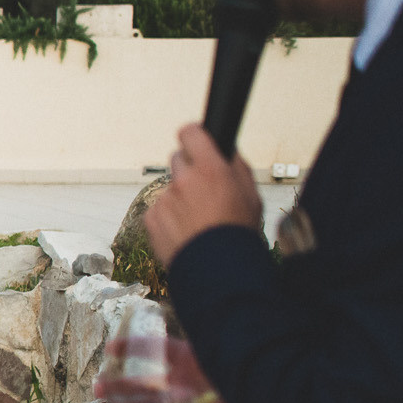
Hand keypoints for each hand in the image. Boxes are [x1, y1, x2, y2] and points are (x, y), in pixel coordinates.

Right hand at [97, 336, 247, 402]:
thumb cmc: (245, 371)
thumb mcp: (211, 356)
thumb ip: (183, 353)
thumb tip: (153, 341)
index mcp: (192, 360)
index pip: (158, 350)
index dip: (135, 347)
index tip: (111, 348)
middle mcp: (190, 383)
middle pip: (149, 386)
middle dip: (122, 388)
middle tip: (98, 389)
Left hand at [147, 124, 264, 269]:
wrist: (216, 269)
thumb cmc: (237, 232)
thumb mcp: (251, 195)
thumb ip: (235, 167)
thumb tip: (224, 151)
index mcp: (210, 169)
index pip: (190, 133)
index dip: (193, 135)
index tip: (195, 139)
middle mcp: (183, 180)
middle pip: (178, 159)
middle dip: (189, 169)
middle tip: (203, 190)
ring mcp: (164, 199)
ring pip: (170, 188)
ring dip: (180, 197)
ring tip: (198, 220)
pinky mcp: (151, 217)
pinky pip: (159, 209)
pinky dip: (169, 217)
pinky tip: (185, 231)